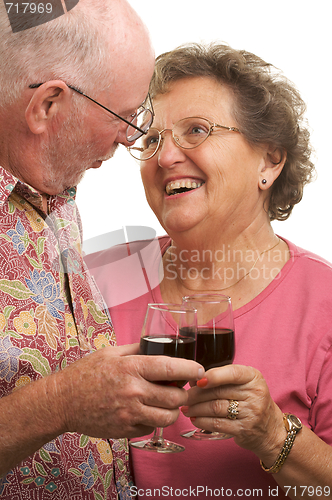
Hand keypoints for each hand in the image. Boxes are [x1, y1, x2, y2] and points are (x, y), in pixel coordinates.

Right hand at [52, 343, 203, 438]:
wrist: (63, 401)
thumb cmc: (86, 373)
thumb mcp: (111, 352)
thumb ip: (136, 349)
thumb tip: (159, 345)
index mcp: (131, 368)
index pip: (171, 367)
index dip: (191, 369)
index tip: (200, 370)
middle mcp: (133, 391)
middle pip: (176, 397)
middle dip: (184, 393)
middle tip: (182, 388)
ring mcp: (129, 413)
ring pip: (169, 417)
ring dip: (173, 410)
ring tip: (168, 402)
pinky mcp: (125, 430)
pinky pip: (151, 427)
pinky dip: (154, 420)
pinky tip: (147, 411)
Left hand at [184, 364, 284, 459]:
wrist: (271, 429)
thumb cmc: (252, 401)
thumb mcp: (245, 383)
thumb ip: (223, 378)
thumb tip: (194, 380)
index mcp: (253, 377)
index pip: (232, 373)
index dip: (213, 376)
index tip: (197, 380)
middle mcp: (255, 393)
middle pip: (218, 392)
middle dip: (196, 394)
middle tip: (184, 396)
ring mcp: (251, 413)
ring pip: (215, 408)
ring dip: (196, 408)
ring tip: (186, 408)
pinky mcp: (244, 429)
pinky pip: (218, 424)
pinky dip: (203, 421)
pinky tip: (195, 419)